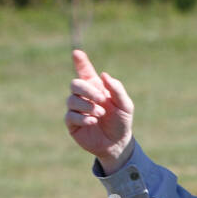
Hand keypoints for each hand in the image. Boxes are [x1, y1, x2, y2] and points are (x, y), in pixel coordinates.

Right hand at [65, 48, 133, 170]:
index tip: (77, 53)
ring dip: (87, 106)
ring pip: (71, 100)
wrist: (118, 143)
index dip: (80, 62)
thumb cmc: (121, 122)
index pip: (84, 71)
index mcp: (95, 88)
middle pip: (75, 84)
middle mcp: (83, 96)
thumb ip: (117, 89)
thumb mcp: (125, 105)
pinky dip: (82, 118)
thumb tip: (104, 75)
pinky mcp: (73, 124)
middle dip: (88, 90)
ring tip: (101, 114)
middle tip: (102, 100)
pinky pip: (70, 116)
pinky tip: (93, 121)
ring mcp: (76, 109)